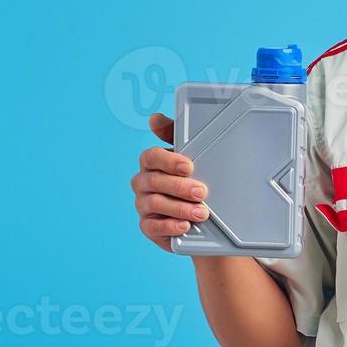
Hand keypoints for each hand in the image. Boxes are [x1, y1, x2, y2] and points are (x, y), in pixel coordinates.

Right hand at [131, 112, 209, 252]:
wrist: (202, 215)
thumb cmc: (192, 179)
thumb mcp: (190, 155)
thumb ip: (175, 135)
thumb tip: (154, 118)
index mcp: (152, 163)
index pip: (151, 157)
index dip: (168, 161)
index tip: (188, 166)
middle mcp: (144, 183)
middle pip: (154, 181)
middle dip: (179, 187)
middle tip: (202, 191)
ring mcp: (144, 205)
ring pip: (154, 204)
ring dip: (179, 208)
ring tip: (201, 212)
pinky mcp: (148, 226)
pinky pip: (151, 227)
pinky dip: (169, 226)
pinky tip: (184, 225)